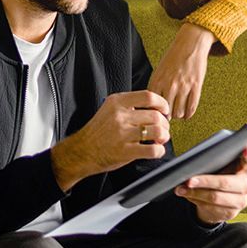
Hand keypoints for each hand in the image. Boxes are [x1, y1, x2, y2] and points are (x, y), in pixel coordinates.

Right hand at [51, 90, 169, 190]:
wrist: (82, 151)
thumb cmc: (97, 132)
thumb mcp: (109, 110)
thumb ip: (128, 106)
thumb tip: (154, 108)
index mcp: (117, 102)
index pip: (148, 96)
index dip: (161, 103)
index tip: (164, 110)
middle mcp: (120, 116)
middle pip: (155, 115)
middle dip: (165, 124)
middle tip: (163, 129)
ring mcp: (122, 134)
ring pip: (157, 131)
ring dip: (164, 137)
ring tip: (160, 139)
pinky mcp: (125, 151)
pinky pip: (152, 150)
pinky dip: (159, 151)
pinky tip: (155, 151)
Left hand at [148, 24, 215, 118]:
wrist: (190, 43)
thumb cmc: (174, 56)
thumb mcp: (159, 70)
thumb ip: (156, 86)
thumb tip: (153, 104)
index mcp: (158, 80)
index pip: (152, 105)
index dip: (154, 113)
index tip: (156, 116)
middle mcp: (170, 84)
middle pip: (166, 111)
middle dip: (166, 117)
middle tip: (167, 118)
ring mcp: (184, 86)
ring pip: (179, 112)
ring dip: (177, 116)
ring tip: (177, 115)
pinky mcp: (196, 86)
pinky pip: (192, 107)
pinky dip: (188, 114)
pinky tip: (186, 114)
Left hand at [175, 145, 246, 224]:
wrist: (218, 201)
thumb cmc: (217, 175)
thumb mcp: (218, 166)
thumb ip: (215, 161)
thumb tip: (196, 162)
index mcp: (246, 168)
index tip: (245, 148)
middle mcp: (246, 185)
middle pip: (225, 182)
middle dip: (205, 181)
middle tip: (189, 180)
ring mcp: (241, 201)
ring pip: (215, 197)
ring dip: (195, 193)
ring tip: (181, 189)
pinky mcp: (231, 213)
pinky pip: (211, 208)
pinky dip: (195, 200)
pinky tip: (187, 195)